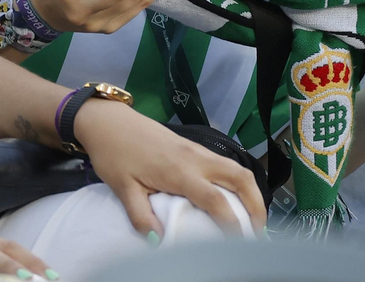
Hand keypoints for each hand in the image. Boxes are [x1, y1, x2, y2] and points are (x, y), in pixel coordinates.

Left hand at [75, 100, 264, 237]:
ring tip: (251, 218)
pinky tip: (233, 197)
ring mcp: (196, 149)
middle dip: (256, 206)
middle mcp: (195, 158)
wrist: (107, 120)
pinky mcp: (192, 145)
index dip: (232, 223)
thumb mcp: (122, 187)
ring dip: (251, 192)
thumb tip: (158, 241)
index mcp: (179, 171)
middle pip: (240, 179)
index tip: (240, 244)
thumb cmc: (113, 153)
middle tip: (257, 233)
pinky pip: (226, 163)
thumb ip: (140, 215)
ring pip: (237, 168)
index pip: (216, 199)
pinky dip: (238, 180)